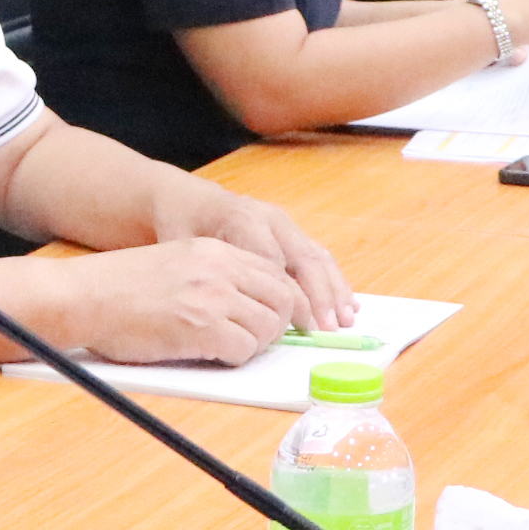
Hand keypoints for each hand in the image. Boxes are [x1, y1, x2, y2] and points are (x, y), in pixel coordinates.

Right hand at [58, 236, 306, 367]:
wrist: (83, 297)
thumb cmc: (119, 288)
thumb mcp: (176, 263)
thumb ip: (215, 276)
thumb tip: (251, 304)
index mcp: (214, 250)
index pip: (276, 274)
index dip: (284, 302)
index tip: (281, 321)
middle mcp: (219, 268)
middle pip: (283, 298)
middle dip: (278, 325)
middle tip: (256, 339)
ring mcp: (211, 297)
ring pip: (268, 327)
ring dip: (255, 344)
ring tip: (228, 347)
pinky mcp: (200, 328)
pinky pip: (243, 349)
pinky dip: (235, 357)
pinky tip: (211, 354)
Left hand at [150, 179, 355, 332]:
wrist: (188, 202)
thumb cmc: (181, 228)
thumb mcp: (182, 248)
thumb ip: (206, 272)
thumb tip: (228, 309)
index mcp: (242, 220)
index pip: (273, 261)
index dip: (287, 294)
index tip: (295, 324)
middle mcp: (270, 219)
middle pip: (303, 258)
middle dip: (319, 295)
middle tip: (328, 327)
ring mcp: (285, 225)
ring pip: (317, 257)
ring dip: (334, 291)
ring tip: (345, 320)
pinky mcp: (293, 234)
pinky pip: (319, 257)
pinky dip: (334, 282)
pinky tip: (347, 304)